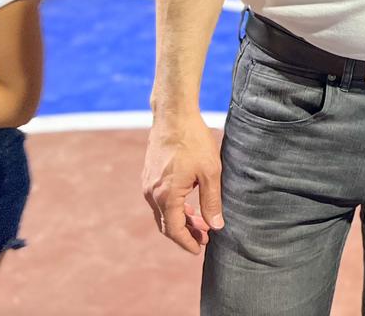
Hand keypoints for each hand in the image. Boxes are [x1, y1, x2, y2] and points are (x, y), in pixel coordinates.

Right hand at [142, 114, 223, 253]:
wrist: (174, 116)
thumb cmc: (194, 141)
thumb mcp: (211, 172)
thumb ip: (212, 201)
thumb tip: (216, 226)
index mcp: (166, 196)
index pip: (174, 230)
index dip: (187, 242)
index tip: (199, 249)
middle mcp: (152, 193)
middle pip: (166, 224)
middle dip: (186, 233)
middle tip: (205, 237)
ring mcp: (148, 184)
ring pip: (162, 212)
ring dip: (181, 220)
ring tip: (200, 222)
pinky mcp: (149, 175)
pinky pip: (159, 200)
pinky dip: (173, 207)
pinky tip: (189, 203)